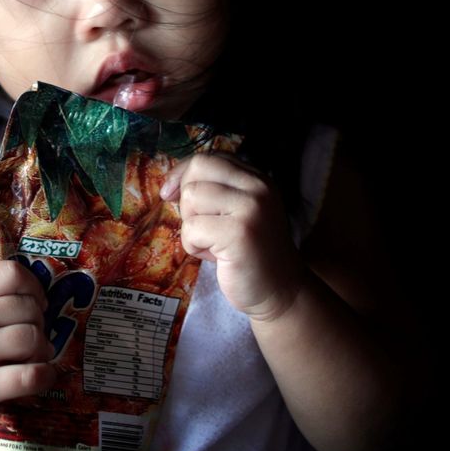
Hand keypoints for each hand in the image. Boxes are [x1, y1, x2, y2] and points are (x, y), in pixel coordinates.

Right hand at [0, 259, 57, 425]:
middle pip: (27, 309)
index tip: (36, 302)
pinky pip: (29, 376)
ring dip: (42, 349)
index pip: (11, 273)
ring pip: (32, 339)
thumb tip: (42, 297)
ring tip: (33, 356)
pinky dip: (44, 375)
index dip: (33, 286)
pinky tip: (43, 376)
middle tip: (31, 336)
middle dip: (39, 322)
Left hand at [162, 153, 303, 321]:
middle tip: (201, 226)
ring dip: (190, 226)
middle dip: (187, 200)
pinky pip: (191, 229)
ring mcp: (251, 208)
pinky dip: (193, 246)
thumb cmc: (248, 254)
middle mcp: (258, 187)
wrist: (280, 291)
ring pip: (191, 197)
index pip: (208, 158)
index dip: (182, 173)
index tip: (170, 194)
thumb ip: (213, 191)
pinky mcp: (239, 233)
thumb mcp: (236, 213)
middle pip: (198, 169)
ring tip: (212, 243)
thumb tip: (169, 187)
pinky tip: (215, 257)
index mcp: (257, 179)